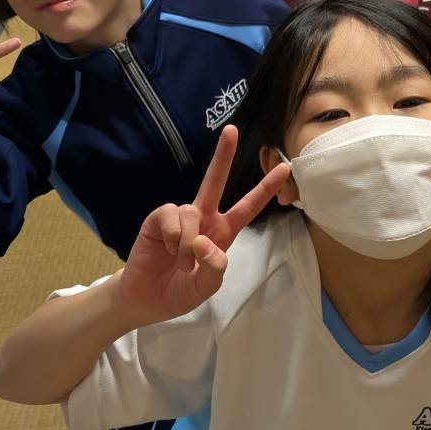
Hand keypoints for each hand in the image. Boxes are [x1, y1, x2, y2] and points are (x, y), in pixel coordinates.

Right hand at [116, 126, 290, 322]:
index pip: (247, 207)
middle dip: (223, 155)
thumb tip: (204, 242)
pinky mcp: (158, 219)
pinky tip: (167, 249)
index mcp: (222, 233)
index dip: (265, 189)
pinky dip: (172, 236)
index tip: (283, 168)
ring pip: (191, 211)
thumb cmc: (180, 291)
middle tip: (231, 130)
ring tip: (182, 264)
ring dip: (187, 242)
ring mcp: (181, 217)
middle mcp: (204, 219)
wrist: (146, 299)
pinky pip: (170, 216)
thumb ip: (213, 268)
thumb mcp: (205, 288)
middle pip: (216, 181)